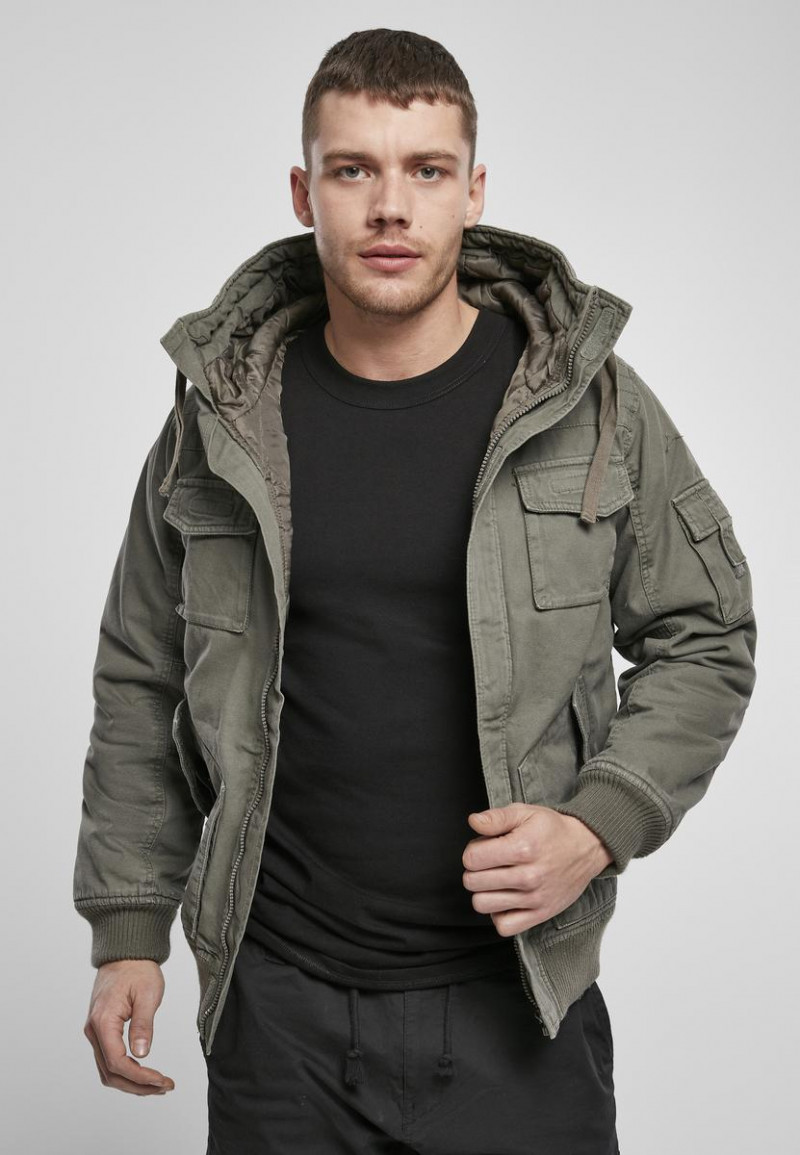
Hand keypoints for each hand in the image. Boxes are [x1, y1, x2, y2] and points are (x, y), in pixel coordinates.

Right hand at [83, 959, 174, 1094]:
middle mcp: (94, 1030)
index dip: (140, 1077)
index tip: (161, 1081)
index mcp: (103, 1021)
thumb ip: (143, 1025)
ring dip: (132, 1083)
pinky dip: (126, 1072)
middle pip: (110, 1073)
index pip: (117, 1062)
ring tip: (158, 1085)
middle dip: (138, 1086)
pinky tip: (145, 1074)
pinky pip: (109, 1060)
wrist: (125, 953)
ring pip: (108, 1070)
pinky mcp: (101, 1031)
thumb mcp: (148, 994)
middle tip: (165, 1087)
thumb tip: (141, 1054)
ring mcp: (95, 1032)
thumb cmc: (138, 969)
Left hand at [462, 803, 613, 935]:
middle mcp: (528, 876)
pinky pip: (504, 926)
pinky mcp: (541, 914)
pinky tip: (505, 899)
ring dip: (483, 892)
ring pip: (483, 905)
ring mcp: (534, 898)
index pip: (471, 859)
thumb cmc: (552, 830)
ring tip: (496, 881)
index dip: (472, 851)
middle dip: (475, 870)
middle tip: (489, 864)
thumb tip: (473, 822)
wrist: (586, 847)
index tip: (484, 848)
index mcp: (522, 848)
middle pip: (473, 882)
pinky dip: (499, 915)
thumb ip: (496, 817)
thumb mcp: (525, 813)